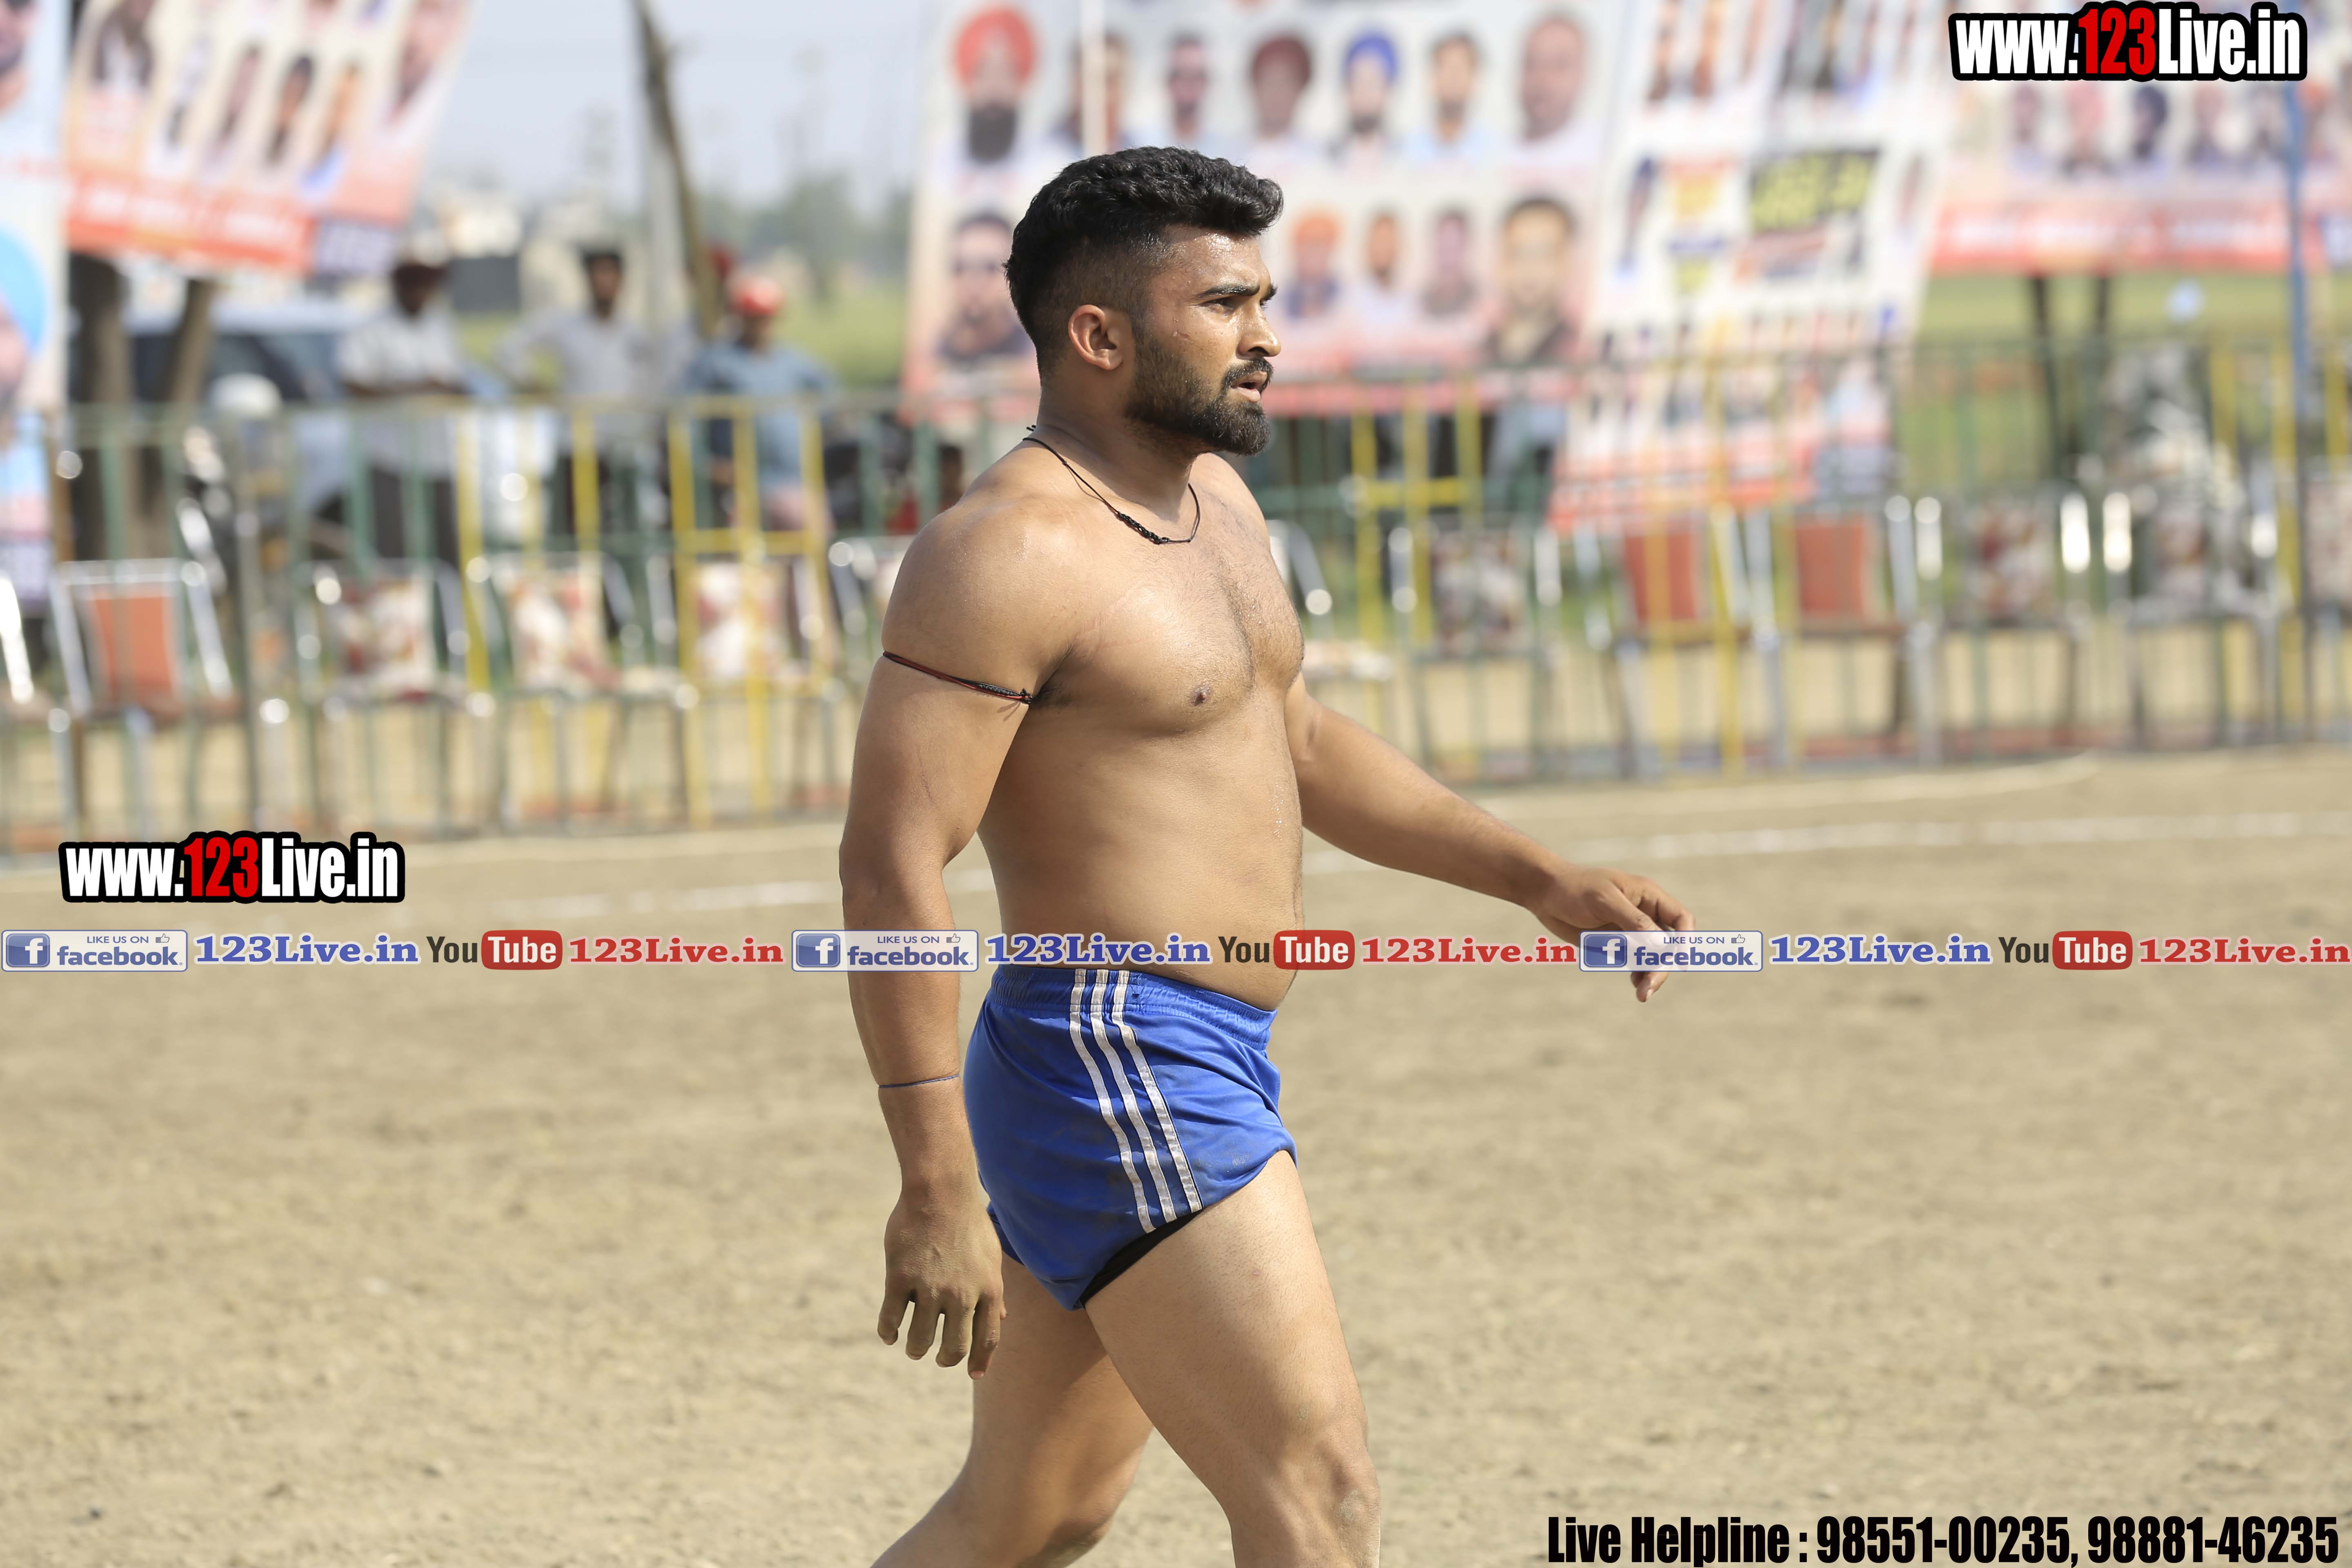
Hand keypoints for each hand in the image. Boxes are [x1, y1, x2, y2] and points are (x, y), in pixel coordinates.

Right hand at [877, 1180, 1004, 1376]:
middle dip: (945, 1360)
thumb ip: (993, 1289)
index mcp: (989, 1288)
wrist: (940, 1191)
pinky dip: (889, 1332)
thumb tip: (999, 1318)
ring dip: (915, 1349)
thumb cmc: (968, 1221)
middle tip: (937, 1359)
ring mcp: (930, 1287)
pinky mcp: (900, 1278)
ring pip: (920, 1339)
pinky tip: (889, 1334)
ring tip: (913, 1348)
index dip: (980, 1360)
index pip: (987, 1337)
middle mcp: (961, 1294)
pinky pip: (891, 1318)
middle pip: (954, 1346)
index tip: (973, 1373)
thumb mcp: (990, 1256)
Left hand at [1527, 863, 1694, 1002]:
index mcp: (1648, 896)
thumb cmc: (1575, 889)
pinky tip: (1636, 986)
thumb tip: (1662, 944)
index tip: (1681, 961)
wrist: (1546, 895)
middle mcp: (1646, 914)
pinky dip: (1640, 975)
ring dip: (1652, 975)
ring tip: (1642, 994)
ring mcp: (1633, 932)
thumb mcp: (1604, 900)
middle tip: (1649, 985)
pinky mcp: (1618, 945)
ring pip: (1655, 958)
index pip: (1681, 918)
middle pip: (1670, 944)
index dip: (1687, 939)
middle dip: (1663, 965)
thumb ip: (1634, 921)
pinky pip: (1637, 963)